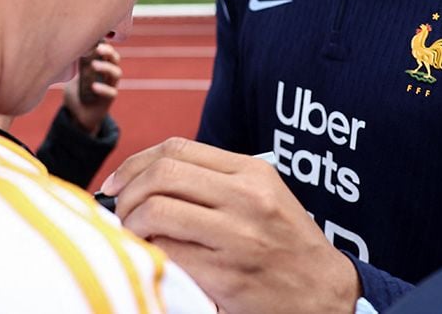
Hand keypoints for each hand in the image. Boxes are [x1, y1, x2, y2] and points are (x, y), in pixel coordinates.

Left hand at [62, 41, 120, 134]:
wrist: (77, 116)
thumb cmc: (76, 93)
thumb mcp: (73, 77)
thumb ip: (74, 67)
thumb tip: (68, 50)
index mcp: (101, 66)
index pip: (107, 52)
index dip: (105, 44)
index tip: (96, 39)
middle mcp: (107, 75)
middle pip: (115, 59)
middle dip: (109, 52)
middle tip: (98, 48)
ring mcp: (110, 86)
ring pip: (116, 74)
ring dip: (106, 67)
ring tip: (94, 65)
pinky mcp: (109, 100)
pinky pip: (111, 92)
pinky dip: (103, 89)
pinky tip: (93, 87)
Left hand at [101, 138, 359, 313]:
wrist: (325, 294)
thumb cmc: (286, 245)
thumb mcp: (262, 197)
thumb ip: (214, 181)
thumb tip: (146, 177)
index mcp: (252, 173)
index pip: (177, 149)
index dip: (135, 162)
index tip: (116, 181)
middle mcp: (246, 198)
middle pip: (162, 174)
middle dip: (127, 192)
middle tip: (119, 211)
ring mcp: (237, 236)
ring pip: (157, 211)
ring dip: (131, 224)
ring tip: (132, 236)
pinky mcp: (227, 275)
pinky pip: (168, 254)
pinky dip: (149, 254)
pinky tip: (151, 258)